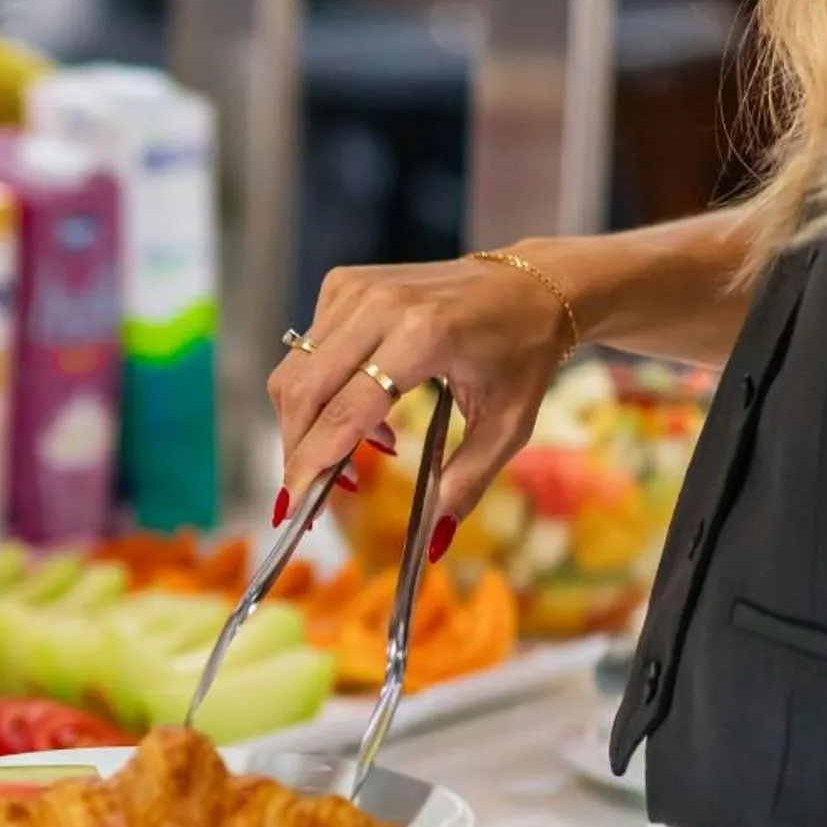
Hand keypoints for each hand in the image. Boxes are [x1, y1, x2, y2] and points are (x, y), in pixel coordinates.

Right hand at [270, 256, 572, 541]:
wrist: (532, 286)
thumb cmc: (523, 354)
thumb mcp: (507, 427)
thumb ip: (466, 484)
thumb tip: (433, 542)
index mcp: (423, 336)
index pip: (343, 411)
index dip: (311, 464)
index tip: (294, 506)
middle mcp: (380, 305)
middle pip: (302, 390)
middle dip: (296, 450)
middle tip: (312, 492)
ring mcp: (357, 289)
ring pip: (294, 371)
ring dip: (309, 425)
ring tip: (359, 453)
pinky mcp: (345, 284)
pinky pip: (307, 350)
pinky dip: (321, 391)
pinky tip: (365, 410)